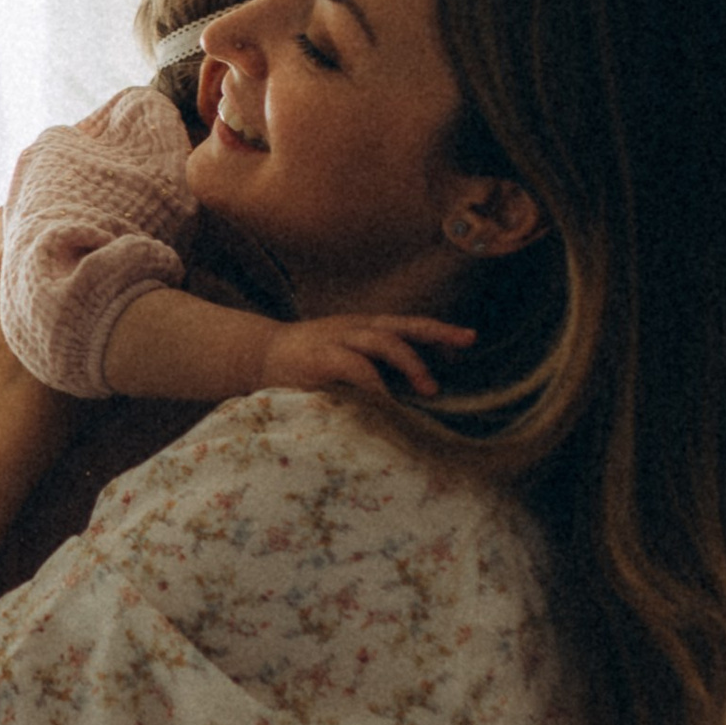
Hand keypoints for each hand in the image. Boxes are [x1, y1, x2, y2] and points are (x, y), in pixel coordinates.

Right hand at [261, 313, 475, 399]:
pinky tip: (388, 400)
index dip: (439, 332)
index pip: (409, 325)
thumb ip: (375, 368)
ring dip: (410, 362)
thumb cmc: (306, 365)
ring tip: (430, 387)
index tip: (469, 341)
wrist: (256, 355)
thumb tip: (416, 390)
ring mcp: (338, 338)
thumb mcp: (345, 359)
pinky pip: (355, 366)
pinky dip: (375, 382)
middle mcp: (356, 327)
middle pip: (404, 325)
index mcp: (365, 328)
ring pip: (384, 340)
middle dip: (438, 333)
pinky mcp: (321, 357)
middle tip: (468, 343)